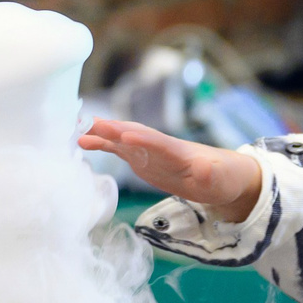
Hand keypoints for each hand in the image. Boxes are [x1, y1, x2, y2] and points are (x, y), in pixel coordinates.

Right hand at [80, 118, 263, 220]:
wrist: (223, 176)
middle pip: (134, 135)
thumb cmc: (225, 177)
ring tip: (77, 133)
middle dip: (113, 130)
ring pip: (122, 140)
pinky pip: (119, 150)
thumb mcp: (222, 178)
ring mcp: (150, 152)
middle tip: (88, 124)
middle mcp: (161, 147)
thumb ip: (211, 174)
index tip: (123, 136)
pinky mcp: (143, 160)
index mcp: (179, 151)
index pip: (159, 143)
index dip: (142, 140)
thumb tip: (205, 171)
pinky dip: (102, 145)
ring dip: (102, 135)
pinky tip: (83, 143)